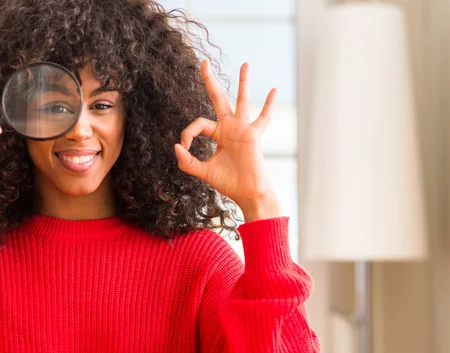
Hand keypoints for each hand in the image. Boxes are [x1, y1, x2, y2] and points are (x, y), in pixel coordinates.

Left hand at [174, 60, 281, 219]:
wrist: (246, 192)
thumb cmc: (228, 183)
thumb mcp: (203, 171)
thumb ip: (187, 161)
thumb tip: (175, 146)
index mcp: (218, 134)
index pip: (198, 124)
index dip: (187, 133)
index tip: (184, 148)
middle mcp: (230, 128)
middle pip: (218, 99)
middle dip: (210, 81)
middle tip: (204, 62)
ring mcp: (242, 129)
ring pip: (242, 100)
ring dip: (243, 81)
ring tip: (245, 64)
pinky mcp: (253, 135)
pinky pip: (264, 118)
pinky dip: (269, 105)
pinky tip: (274, 90)